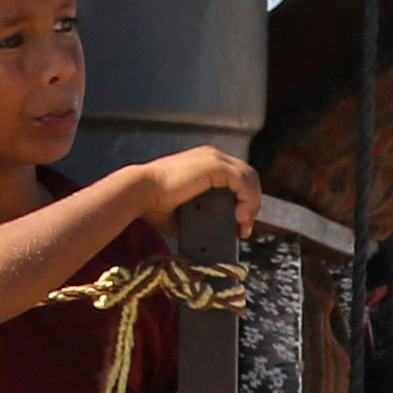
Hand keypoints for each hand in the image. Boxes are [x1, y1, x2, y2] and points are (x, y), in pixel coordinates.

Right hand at [128, 145, 263, 224]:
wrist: (140, 193)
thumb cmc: (153, 204)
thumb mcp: (183, 213)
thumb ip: (200, 217)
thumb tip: (211, 236)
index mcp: (204, 163)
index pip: (236, 177)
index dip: (243, 200)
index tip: (239, 223)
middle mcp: (211, 156)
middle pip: (247, 177)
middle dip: (251, 203)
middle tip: (244, 228)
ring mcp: (214, 159)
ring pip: (249, 179)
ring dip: (252, 204)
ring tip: (243, 226)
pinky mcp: (215, 166)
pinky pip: (243, 182)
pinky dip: (247, 200)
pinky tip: (240, 217)